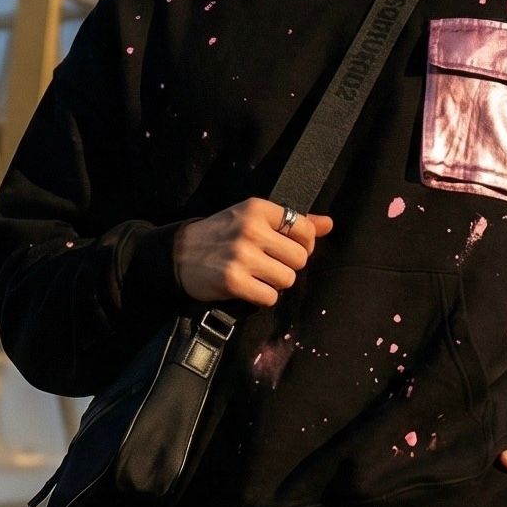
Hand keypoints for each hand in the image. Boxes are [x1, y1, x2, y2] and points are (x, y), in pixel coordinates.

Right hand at [172, 198, 333, 308]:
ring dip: (276, 283)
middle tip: (269, 265)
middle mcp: (251, 230)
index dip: (303, 245)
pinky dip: (262, 297)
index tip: (287, 249)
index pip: (305, 230)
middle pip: (300, 258)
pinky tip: (249, 288)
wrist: (178, 254)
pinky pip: (269, 297)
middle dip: (288, 266)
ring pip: (287, 279)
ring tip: (258, 276)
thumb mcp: (252, 218)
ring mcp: (242, 256)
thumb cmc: (220, 234)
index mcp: (257, 209)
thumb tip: (329, 224)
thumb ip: (292, 222)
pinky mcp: (233, 281)